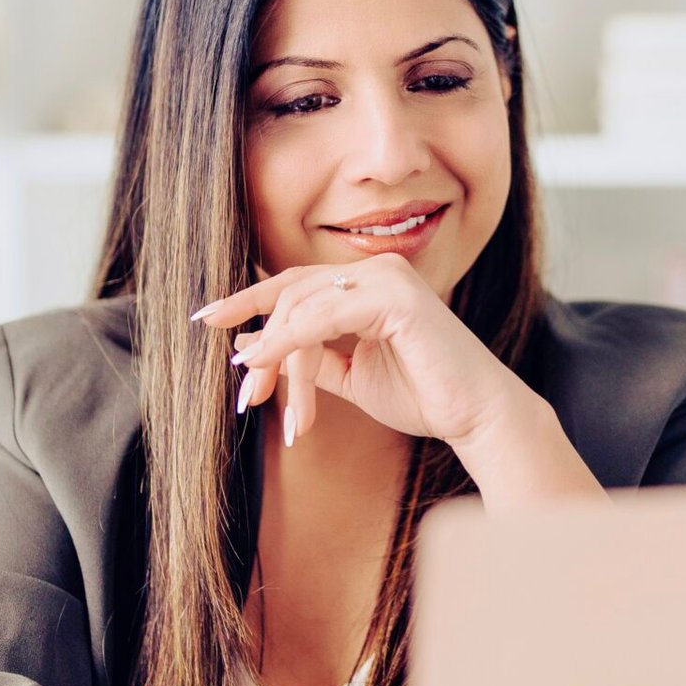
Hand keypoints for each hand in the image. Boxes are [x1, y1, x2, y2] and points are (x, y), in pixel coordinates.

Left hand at [192, 251, 517, 448]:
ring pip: (302, 308)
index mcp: (370, 282)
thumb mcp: (354, 375)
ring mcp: (388, 279)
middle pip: (292, 294)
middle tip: (242, 393)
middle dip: (261, 345)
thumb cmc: (424, 395)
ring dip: (274, 358)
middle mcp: (378, 269)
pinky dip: (289, 344)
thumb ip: (315, 357)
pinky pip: (323, 318)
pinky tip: (266, 367)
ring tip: (256, 398)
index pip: (298, 282)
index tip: (209, 318)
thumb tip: (261, 350)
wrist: (475, 416)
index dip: (250, 298)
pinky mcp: (395, 299)